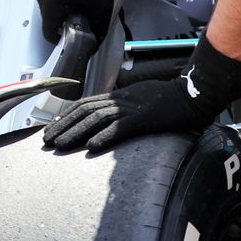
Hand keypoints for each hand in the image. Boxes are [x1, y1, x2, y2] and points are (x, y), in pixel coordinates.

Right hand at [33, 0, 163, 38]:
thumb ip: (96, 33)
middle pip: (47, 18)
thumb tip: (90, 49)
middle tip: (79, 12)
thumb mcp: (102, 8)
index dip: (62, 37)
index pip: (49, 33)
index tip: (74, 31)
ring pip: (46, 5)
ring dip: (58, 6)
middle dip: (61, 19)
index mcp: (51, 3)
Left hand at [42, 37, 240, 152]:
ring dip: (74, 132)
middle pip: (84, 111)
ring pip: (95, 119)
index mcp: (119, 96)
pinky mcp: (144, 117)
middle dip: (62, 126)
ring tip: (58, 145)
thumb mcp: (142, 100)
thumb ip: (125, 109)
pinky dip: (104, 136)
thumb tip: (110, 123)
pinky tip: (91, 147)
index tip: (51, 129)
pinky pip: (120, 127)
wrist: (195, 94)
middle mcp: (121, 100)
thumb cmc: (171, 100)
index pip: (85, 104)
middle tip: (45, 141)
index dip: (65, 116)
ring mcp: (131, 107)